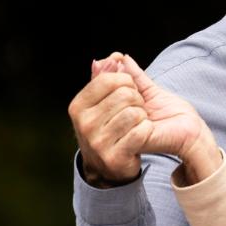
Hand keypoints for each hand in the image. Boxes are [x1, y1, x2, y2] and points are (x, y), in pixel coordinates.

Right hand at [68, 55, 154, 186]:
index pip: (110, 79)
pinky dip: (147, 131)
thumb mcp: (108, 101)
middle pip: (125, 94)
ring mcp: (97, 143)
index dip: (126, 82)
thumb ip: (112, 77)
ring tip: (137, 125)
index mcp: (78, 106)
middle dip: (137, 100)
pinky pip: (142, 132)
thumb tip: (117, 57)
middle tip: (134, 112)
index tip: (128, 92)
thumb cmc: (114, 127)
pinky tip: (142, 136)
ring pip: (134, 113)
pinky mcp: (114, 158)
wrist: (114, 168)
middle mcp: (83, 124)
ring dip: (143, 117)